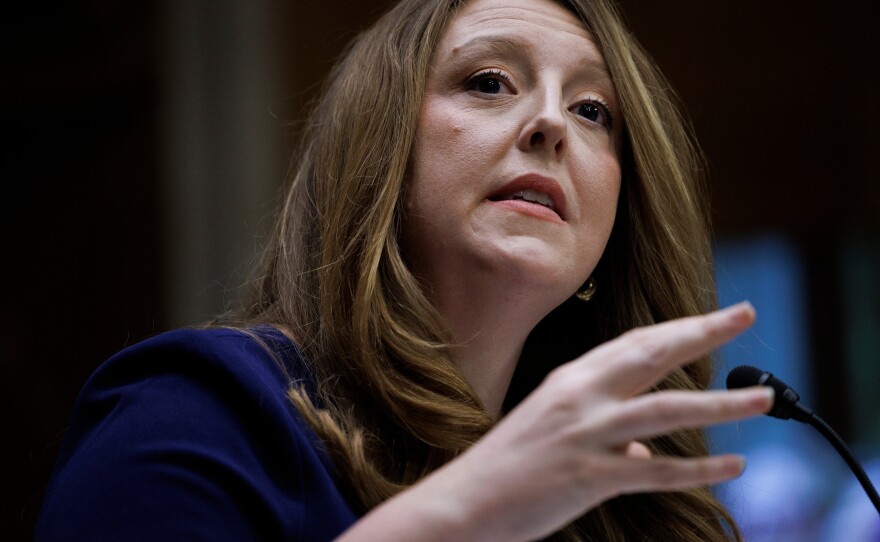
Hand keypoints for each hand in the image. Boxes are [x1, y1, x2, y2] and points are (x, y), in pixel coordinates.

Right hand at [338, 302, 772, 541]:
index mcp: (569, 380)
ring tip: (762, 399)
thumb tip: (646, 456)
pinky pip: (657, 472)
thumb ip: (602, 434)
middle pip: (652, 354)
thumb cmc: (505, 468)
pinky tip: (733, 466)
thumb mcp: (552, 434)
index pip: (633, 342)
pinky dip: (699, 469)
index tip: (714, 317)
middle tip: (744, 316)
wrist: (463, 503)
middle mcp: (580, 396)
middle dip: (703, 333)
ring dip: (720, 403)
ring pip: (667, 408)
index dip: (677, 327)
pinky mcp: (589, 476)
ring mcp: (585, 434)